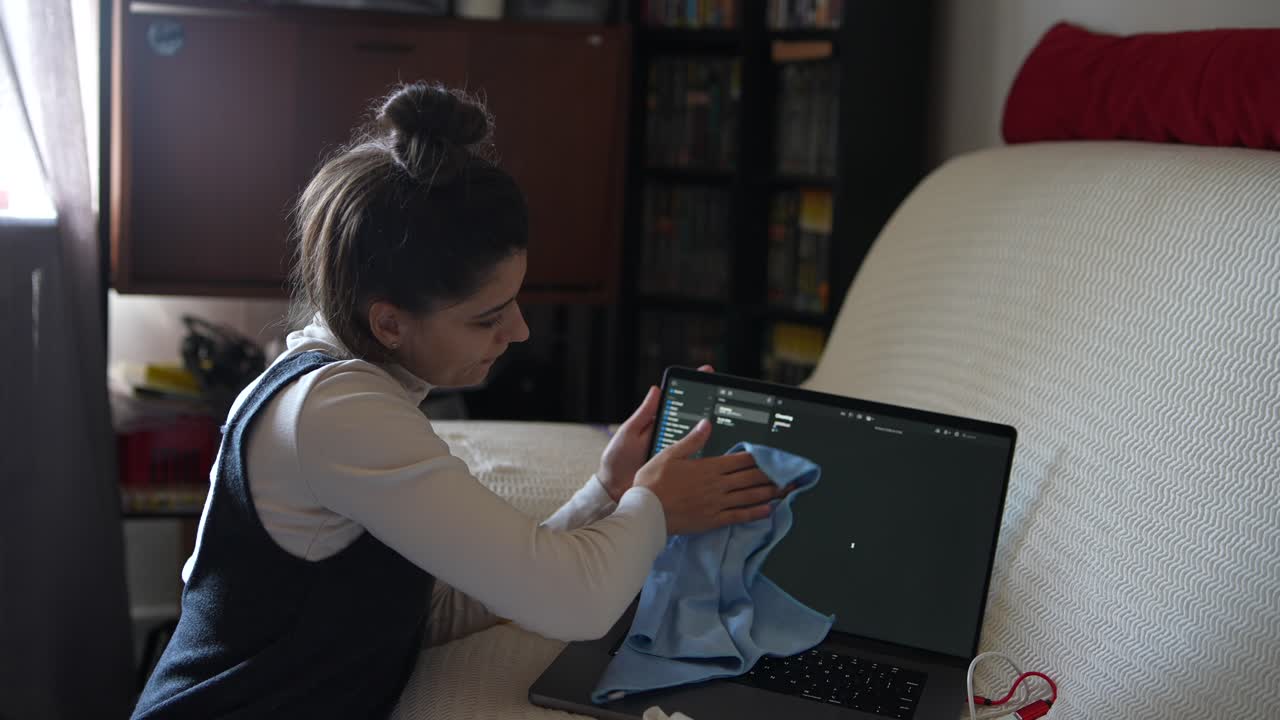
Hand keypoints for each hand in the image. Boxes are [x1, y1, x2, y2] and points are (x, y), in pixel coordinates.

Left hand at [598, 365, 715, 501]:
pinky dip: (710, 450)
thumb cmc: (618, 459)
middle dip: (711, 401)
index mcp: (659, 423)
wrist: (615, 489)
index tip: (708, 371)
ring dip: (714, 426)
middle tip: (725, 388)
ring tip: (728, 411)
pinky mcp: (681, 467)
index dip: (693, 386)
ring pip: (700, 436)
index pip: (679, 400)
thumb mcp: (629, 433)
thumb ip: (644, 413)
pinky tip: (723, 442)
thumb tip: (656, 388)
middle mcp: (671, 435)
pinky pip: (697, 457)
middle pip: (694, 416)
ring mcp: (677, 451)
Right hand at [635, 419, 783, 535]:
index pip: (740, 460)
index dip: (759, 458)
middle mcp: (717, 485)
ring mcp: (716, 503)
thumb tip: (707, 423)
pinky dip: (755, 513)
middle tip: (790, 474)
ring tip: (785, 490)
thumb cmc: (653, 482)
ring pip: (749, 496)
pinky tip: (768, 511)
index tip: (774, 456)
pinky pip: (739, 516)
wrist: (646, 512)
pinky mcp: (713, 519)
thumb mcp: (670, 454)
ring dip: (769, 492)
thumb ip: (692, 439)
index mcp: (708, 467)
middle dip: (771, 475)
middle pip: (750, 478)